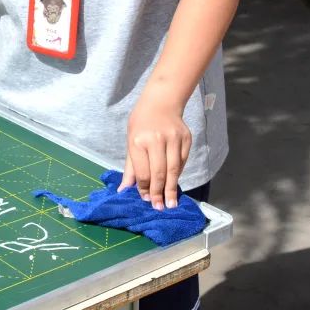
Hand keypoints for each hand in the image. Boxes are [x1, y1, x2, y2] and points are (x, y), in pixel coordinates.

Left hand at [118, 96, 191, 210]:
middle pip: (159, 172)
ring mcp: (173, 139)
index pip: (142, 172)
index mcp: (138, 141)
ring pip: (174, 169)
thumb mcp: (130, 142)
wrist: (161, 102)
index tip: (147, 199)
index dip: (144, 188)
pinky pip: (183, 161)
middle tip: (159, 207)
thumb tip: (123, 190)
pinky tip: (175, 182)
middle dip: (159, 192)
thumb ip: (130, 168)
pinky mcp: (186, 138)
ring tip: (171, 203)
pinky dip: (179, 173)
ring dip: (172, 188)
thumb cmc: (141, 123)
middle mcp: (156, 140)